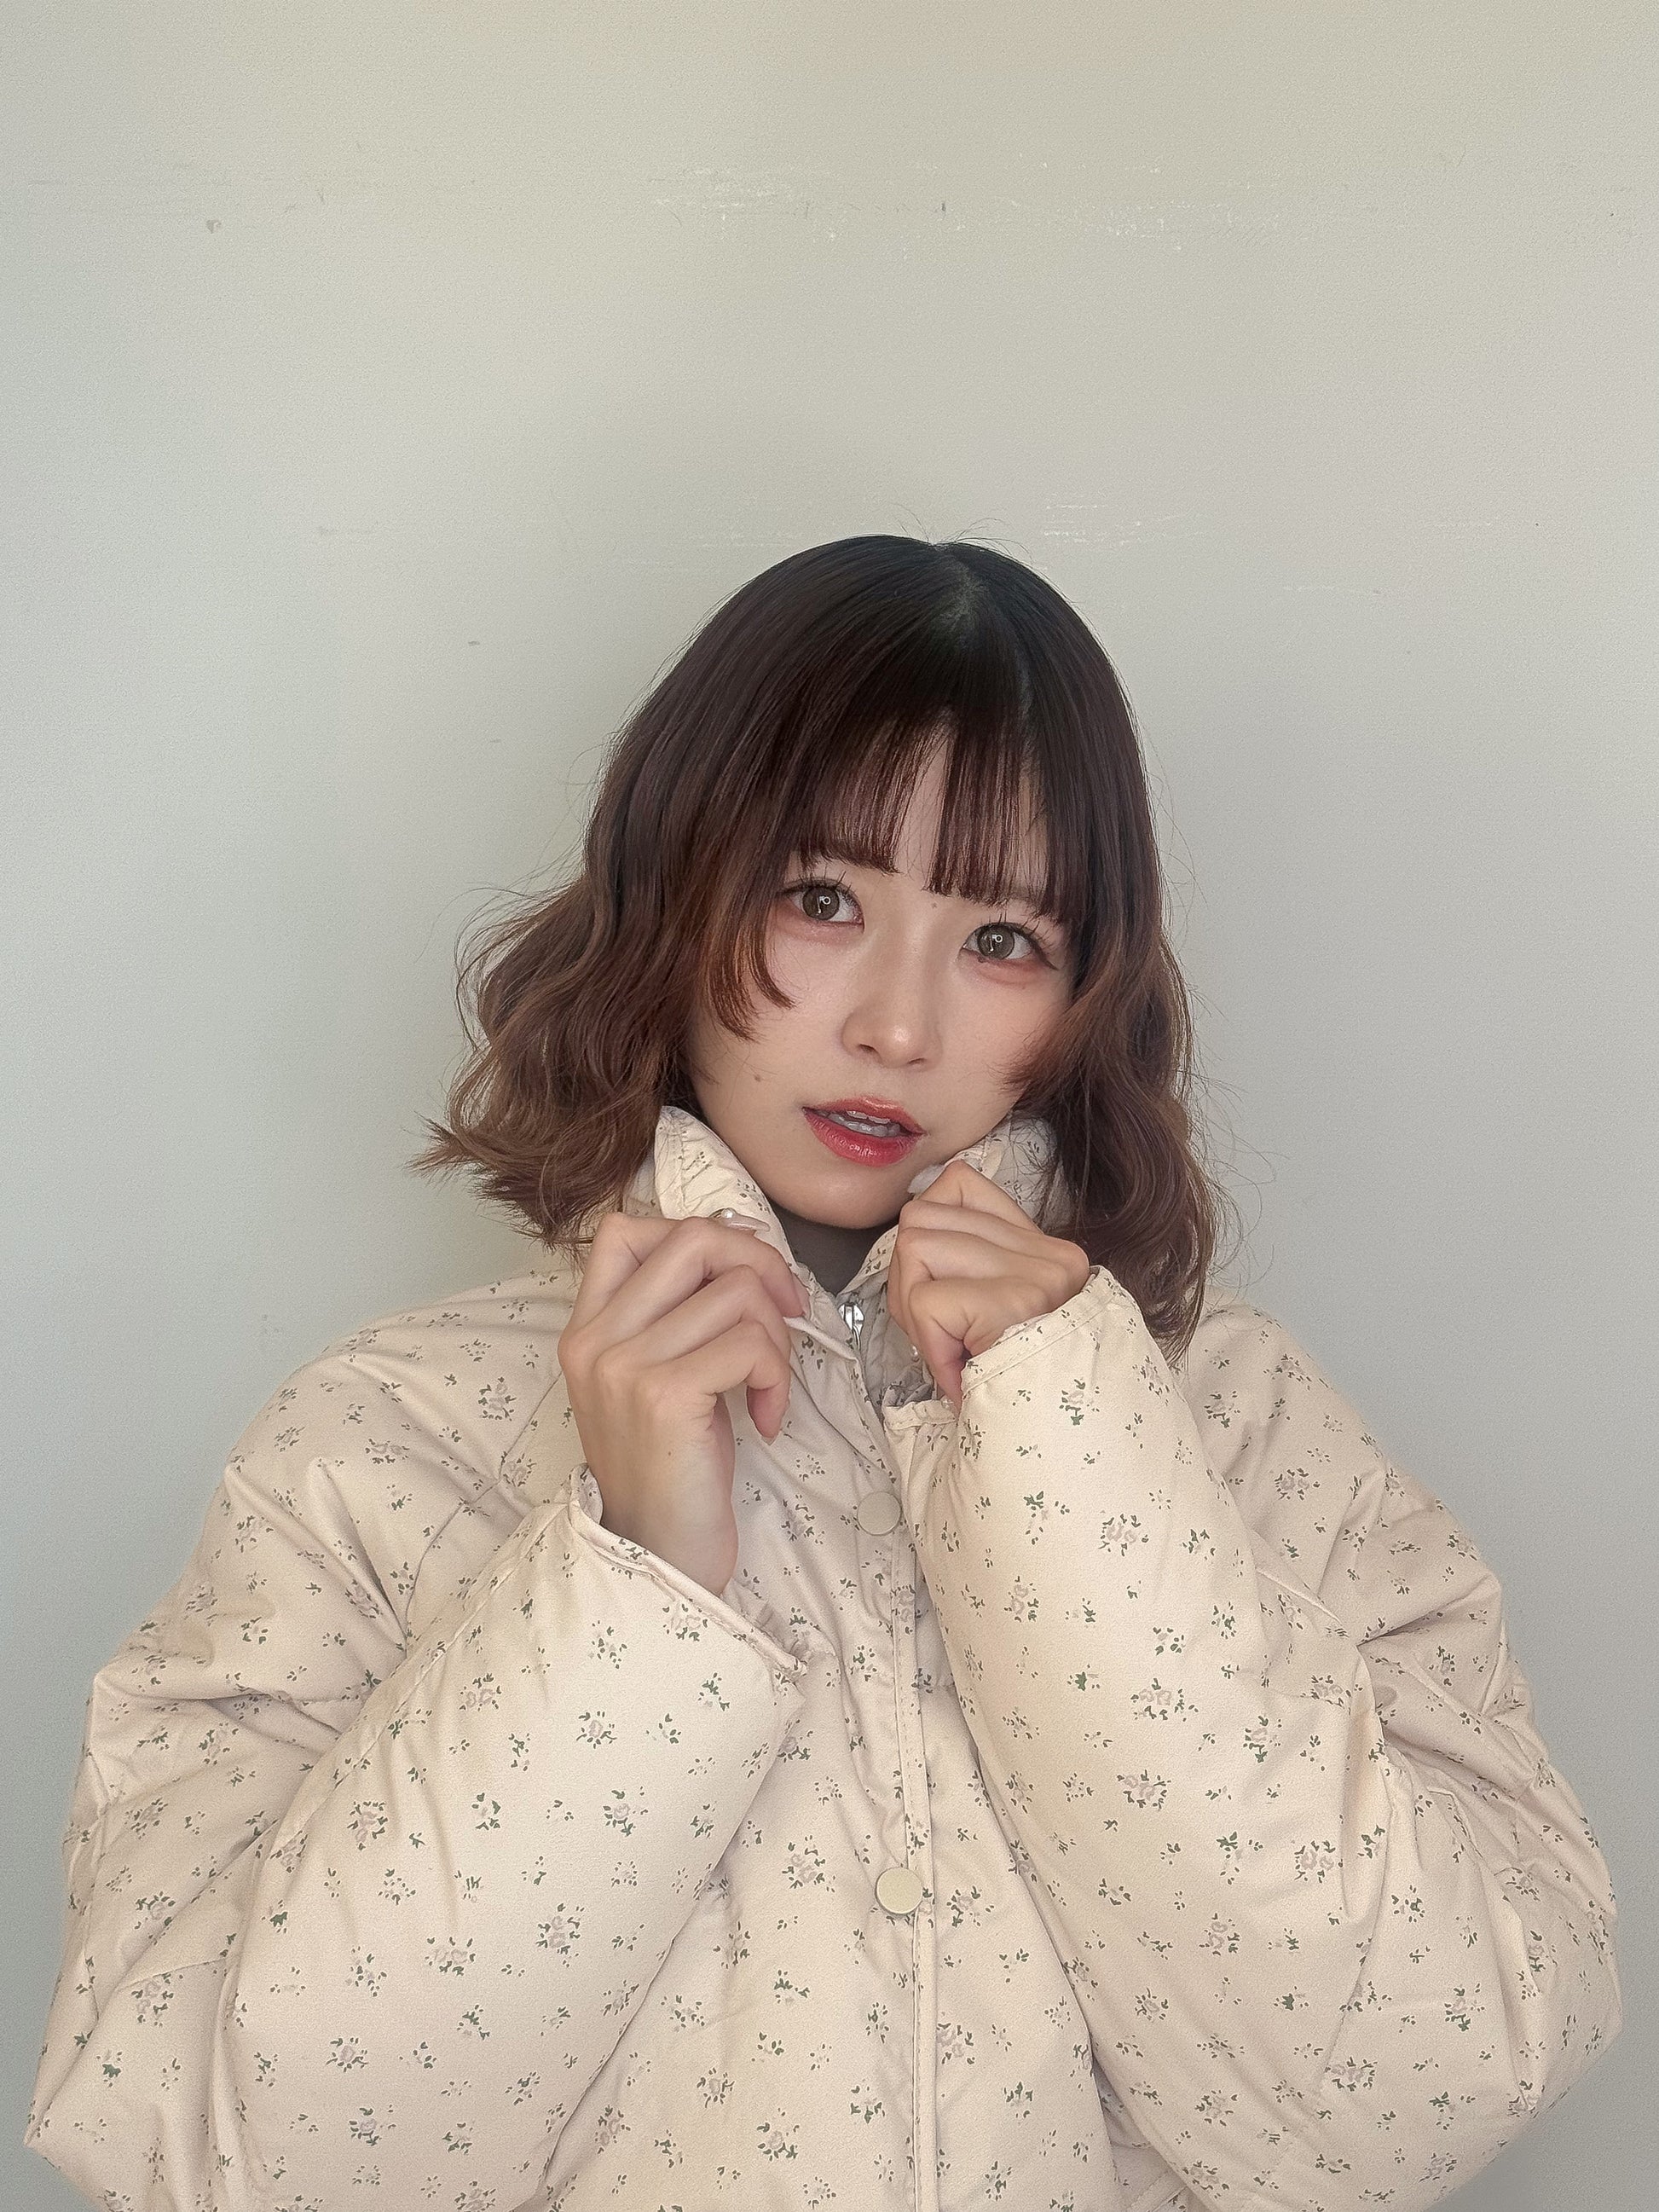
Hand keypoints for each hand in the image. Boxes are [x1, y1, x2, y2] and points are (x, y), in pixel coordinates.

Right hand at [556, 1213, 808, 1596]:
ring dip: (776, 1337)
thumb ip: (679, 1313)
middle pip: (694, 1239)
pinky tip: (767, 1419)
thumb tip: (740, 1243)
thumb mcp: (659, 1376)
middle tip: (784, 1316)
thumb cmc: (674, 1468)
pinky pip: (751, 1342)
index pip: (627, 1228)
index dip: (702, 1238)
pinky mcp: (664, 1394)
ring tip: (768, 1386)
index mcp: (588, 1328)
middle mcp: (596, 1338)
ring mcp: (625, 1364)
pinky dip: (778, 1376)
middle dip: (760, 1268)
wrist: (659, 1557)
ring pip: (736, 1291)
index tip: (741, 1281)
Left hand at [885, 1160, 1090, 1412]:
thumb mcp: (993, 1316)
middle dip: (907, 1278)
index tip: (944, 1292)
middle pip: (921, 1216)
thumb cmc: (1013, 1389)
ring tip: (951, 1350)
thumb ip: (965, 1267)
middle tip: (939, 1332)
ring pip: (914, 1248)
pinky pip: (926, 1302)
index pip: (957, 1183)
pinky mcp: (1015, 1303)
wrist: (1056, 1446)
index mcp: (1045, 1248)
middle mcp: (1049, 1253)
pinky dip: (928, 1344)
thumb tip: (912, 1237)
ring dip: (914, 1311)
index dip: (927, 1235)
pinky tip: (960, 1372)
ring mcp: (1037, 1276)